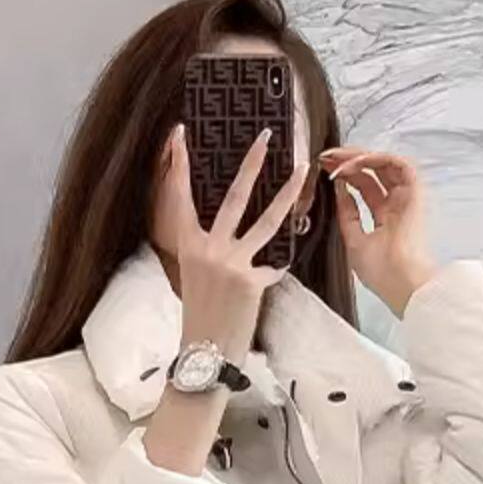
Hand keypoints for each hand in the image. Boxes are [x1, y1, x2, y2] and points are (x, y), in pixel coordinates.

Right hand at [156, 122, 308, 362]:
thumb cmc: (200, 310)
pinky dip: (278, 267)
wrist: (205, 350)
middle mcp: (208, 249)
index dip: (180, 163)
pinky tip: (279, 269)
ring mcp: (231, 264)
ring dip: (287, 194)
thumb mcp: (194, 271)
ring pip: (267, 221)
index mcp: (188, 243)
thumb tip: (227, 221)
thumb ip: (209, 244)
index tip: (181, 133)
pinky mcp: (252, 282)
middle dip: (252, 163)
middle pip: (233, 196)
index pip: (181, 195)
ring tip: (302, 170)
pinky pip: (274, 265)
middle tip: (266, 136)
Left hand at [320, 144, 439, 314]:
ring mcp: (406, 196)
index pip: (364, 187)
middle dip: (347, 161)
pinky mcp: (414, 190)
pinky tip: (354, 163)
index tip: (324, 169)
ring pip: (383, 163)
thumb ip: (347, 213)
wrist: (398, 280)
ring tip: (337, 158)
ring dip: (359, 156)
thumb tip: (339, 189)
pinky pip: (396, 163)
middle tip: (326, 157)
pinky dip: (375, 158)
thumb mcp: (353, 239)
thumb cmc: (381, 271)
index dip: (344, 176)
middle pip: (372, 172)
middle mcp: (397, 204)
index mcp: (385, 218)